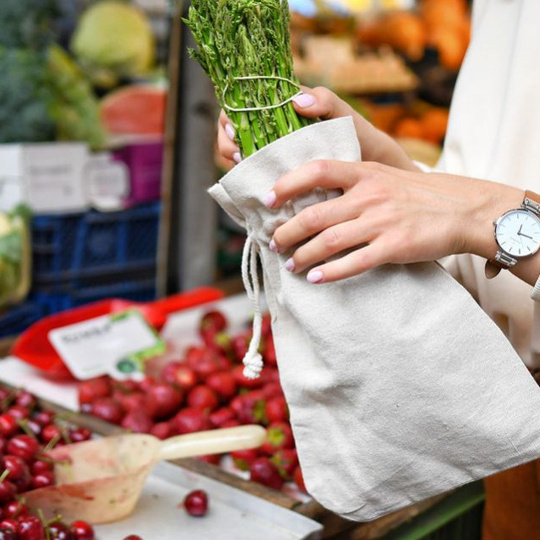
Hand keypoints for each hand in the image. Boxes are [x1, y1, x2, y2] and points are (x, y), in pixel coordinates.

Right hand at [216, 86, 419, 171]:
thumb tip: (298, 100)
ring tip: (250, 173)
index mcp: (282, 111)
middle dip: (229, 145)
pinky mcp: (279, 180)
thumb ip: (327, 101)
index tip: (235, 130)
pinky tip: (259, 191)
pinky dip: (252, 186)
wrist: (372, 174)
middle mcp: (272, 134)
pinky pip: (256, 181)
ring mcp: (273, 158)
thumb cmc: (360, 138)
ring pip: (241, 160)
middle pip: (233, 135)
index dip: (229, 117)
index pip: (241, 106)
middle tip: (242, 156)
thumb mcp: (346, 116)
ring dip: (239, 167)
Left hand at [267, 160, 523, 282]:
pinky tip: (315, 278)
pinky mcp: (394, 246)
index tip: (267, 200)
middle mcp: (369, 195)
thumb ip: (350, 182)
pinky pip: (354, 262)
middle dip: (287, 232)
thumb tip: (311, 197)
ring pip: (328, 241)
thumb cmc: (416, 194)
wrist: (462, 209)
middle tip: (275, 243)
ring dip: (303, 255)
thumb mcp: (383, 175)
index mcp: (364, 172)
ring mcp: (381, 221)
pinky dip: (330, 272)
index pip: (315, 171)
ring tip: (290, 264)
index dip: (286, 184)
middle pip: (314, 214)